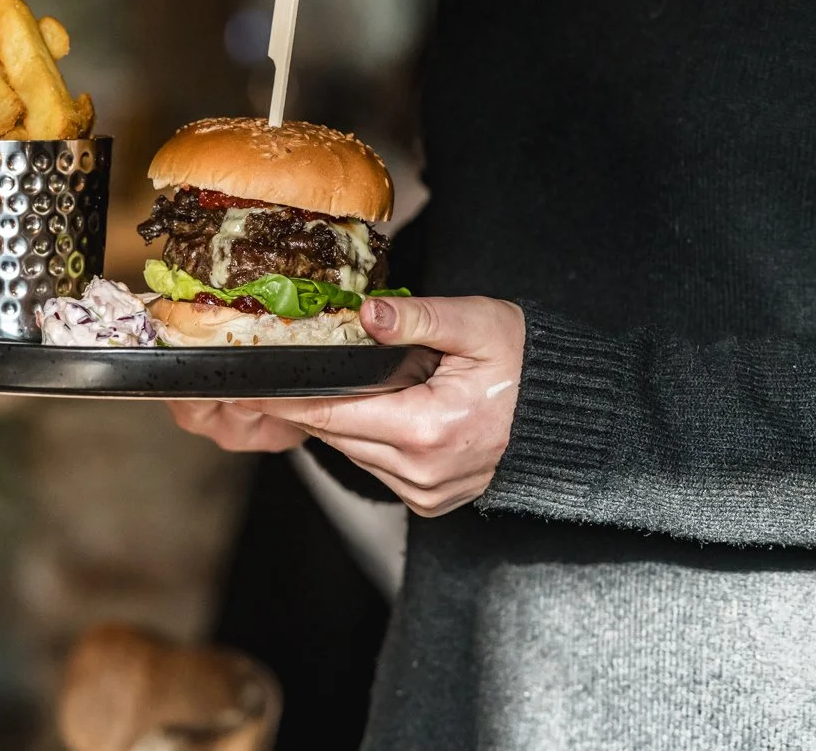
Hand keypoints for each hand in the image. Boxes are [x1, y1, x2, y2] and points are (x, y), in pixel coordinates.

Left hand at [169, 295, 525, 516]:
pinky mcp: (432, 501)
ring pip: (355, 452)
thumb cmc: (527, 364)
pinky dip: (371, 439)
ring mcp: (428, 492)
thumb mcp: (477, 324)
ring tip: (356, 384)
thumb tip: (370, 314)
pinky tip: (383, 409)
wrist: (566, 414)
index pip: (334, 416)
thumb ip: (419, 318)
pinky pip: (379, 466)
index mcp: (429, 429)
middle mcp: (423, 471)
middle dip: (309, 406)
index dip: (287, 401)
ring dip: (345, 420)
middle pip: (338, 436)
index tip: (249, 389)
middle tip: (280, 377)